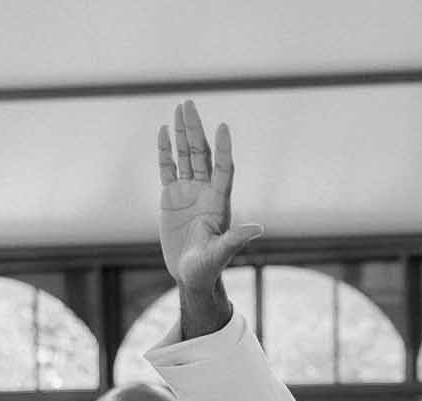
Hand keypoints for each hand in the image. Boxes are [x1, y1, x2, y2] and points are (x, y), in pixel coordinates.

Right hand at [156, 100, 264, 296]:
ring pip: (185, 156)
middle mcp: (205, 192)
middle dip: (195, 129)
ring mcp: (188, 192)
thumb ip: (235, 239)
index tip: (222, 127)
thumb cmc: (208, 268)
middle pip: (201, 155)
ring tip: (180, 108)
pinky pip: (167, 168)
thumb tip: (258, 229)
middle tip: (189, 104)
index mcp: (218, 203)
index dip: (222, 149)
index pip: (222, 169)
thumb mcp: (220, 254)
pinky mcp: (171, 197)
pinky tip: (163, 131)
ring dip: (182, 133)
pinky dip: (165, 151)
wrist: (191, 275)